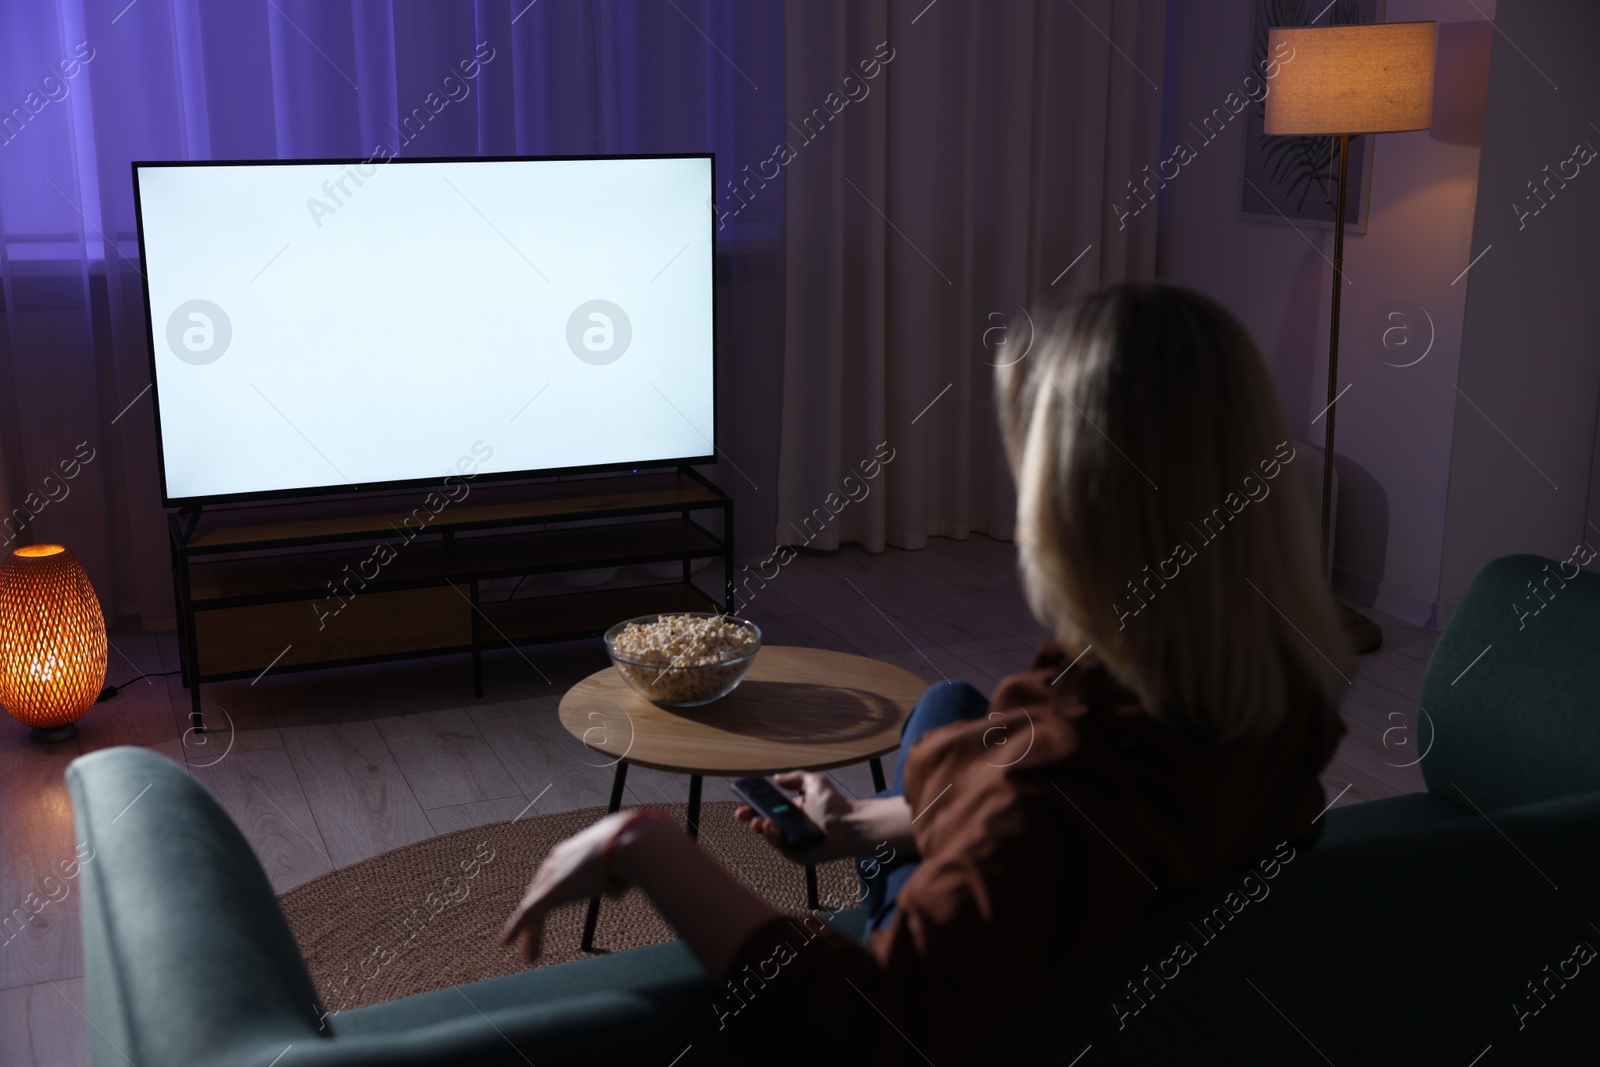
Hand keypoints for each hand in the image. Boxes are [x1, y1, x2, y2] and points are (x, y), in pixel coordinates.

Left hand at [498, 811, 661, 962]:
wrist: (630, 843)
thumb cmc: (634, 849)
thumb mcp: (623, 863)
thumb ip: (616, 877)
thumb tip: (617, 889)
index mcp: (574, 852)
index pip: (554, 878)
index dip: (548, 900)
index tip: (543, 917)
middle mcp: (559, 861)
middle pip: (540, 895)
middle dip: (535, 921)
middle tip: (532, 944)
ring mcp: (555, 876)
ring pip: (534, 908)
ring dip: (531, 934)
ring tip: (528, 956)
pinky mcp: (551, 891)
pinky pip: (529, 913)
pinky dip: (516, 928)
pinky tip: (506, 943)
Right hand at [734, 771, 869, 864]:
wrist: (850, 823)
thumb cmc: (835, 803)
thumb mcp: (814, 782)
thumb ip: (794, 778)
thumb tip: (775, 778)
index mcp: (794, 811)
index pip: (769, 810)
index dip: (754, 807)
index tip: (742, 804)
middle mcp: (793, 827)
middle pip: (766, 825)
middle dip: (752, 820)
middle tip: (743, 815)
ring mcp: (795, 843)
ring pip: (772, 838)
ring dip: (762, 829)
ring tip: (760, 822)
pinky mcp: (800, 856)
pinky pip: (783, 849)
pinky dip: (775, 840)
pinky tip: (773, 829)